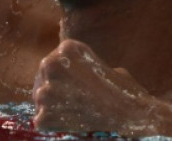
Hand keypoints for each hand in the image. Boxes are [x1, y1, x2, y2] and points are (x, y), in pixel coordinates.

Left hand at [32, 39, 160, 135]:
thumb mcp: (100, 64)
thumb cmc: (121, 90)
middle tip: (75, 101)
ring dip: (53, 106)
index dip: (63, 77)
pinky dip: (53, 124)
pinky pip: (41, 120)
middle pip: (43, 78)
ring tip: (76, 110)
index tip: (77, 86)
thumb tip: (69, 71)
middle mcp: (51, 63)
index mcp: (67, 47)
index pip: (54, 62)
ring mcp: (46, 90)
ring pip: (41, 99)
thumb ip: (79, 64)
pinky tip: (72, 122)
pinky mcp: (44, 114)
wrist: (130, 114)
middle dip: (55, 89)